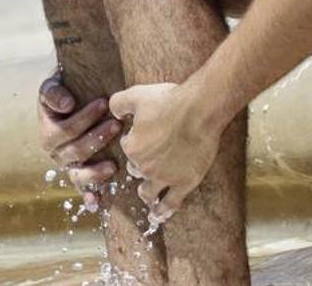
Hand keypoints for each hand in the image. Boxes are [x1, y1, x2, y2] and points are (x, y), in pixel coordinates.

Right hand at [37, 73, 121, 210]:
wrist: (70, 99)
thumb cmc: (63, 92)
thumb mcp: (52, 86)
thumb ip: (54, 93)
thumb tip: (67, 105)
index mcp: (48, 133)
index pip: (66, 130)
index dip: (85, 118)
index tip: (104, 103)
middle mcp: (56, 153)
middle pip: (75, 151)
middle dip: (97, 139)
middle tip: (116, 125)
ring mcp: (69, 166)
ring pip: (79, 174)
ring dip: (95, 171)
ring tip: (113, 165)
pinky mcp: (80, 174)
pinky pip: (82, 188)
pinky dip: (88, 196)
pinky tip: (97, 201)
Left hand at [110, 82, 219, 224]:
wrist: (199, 110)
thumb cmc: (168, 101)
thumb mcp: (136, 95)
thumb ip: (118, 103)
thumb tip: (112, 110)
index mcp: (131, 147)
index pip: (127, 147)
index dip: (134, 139)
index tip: (143, 133)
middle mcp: (144, 167)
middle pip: (136, 169)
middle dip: (140, 164)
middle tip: (151, 156)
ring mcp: (165, 178)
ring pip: (149, 191)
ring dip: (146, 193)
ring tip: (145, 195)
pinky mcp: (184, 183)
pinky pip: (171, 203)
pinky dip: (163, 211)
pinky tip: (158, 217)